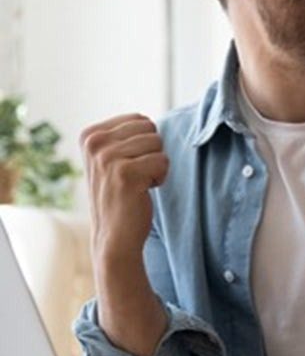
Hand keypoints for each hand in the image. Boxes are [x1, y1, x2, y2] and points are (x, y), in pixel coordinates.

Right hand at [80, 114, 168, 264]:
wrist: (114, 237)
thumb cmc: (121, 195)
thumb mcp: (111, 158)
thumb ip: (124, 136)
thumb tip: (148, 119)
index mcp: (90, 135)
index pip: (140, 119)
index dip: (143, 144)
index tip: (127, 166)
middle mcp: (95, 143)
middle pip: (151, 128)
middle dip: (151, 152)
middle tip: (134, 176)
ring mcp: (107, 157)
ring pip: (158, 144)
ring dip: (155, 166)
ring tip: (137, 184)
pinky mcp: (125, 173)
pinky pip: (163, 161)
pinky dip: (160, 178)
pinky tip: (142, 192)